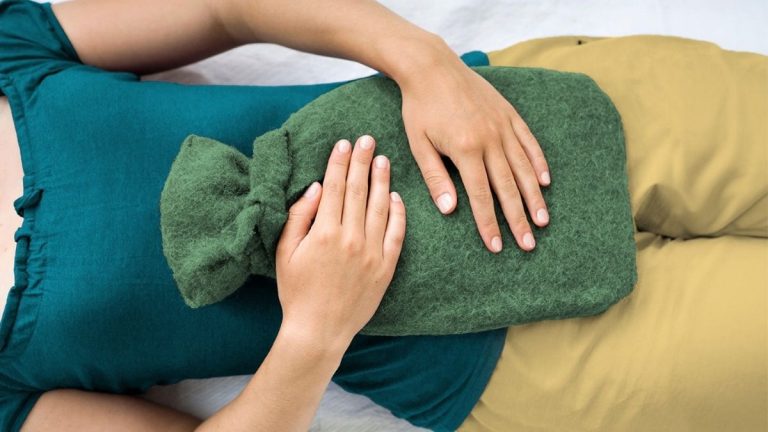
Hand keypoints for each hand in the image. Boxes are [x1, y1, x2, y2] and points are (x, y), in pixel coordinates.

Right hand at [275, 135, 405, 349]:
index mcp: (324, 232)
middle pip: (358, 190)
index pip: (335, 187)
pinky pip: (396, 234)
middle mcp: (351, 238)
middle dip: (363, 161)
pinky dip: (397, 213)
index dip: (339, 162)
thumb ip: (299, 217)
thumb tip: (316, 188)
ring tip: (383, 160)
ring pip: (379, 207)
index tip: (344, 143)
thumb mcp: (285, 252)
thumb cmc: (296, 291)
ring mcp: (371, 253)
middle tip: (368, 139)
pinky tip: (396, 196)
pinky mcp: (385, 267)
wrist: (319, 330)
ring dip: (381, 181)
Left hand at [398, 53, 549, 252]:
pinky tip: (545, 181)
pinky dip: (538, 162)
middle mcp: (490, 139)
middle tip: (528, 244)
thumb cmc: (420, 108)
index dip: (489, 223)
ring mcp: (503, 126)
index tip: (497, 246)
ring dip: (534, 196)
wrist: (432, 67)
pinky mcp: (509, 114)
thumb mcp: (419, 144)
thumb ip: (435, 177)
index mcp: (465, 150)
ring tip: (543, 220)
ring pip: (523, 167)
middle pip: (508, 187)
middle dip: (518, 219)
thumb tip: (450, 210)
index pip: (480, 196)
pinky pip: (529, 142)